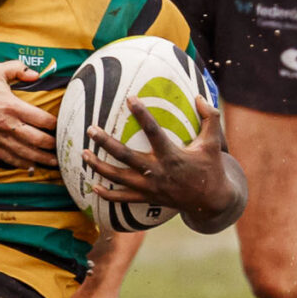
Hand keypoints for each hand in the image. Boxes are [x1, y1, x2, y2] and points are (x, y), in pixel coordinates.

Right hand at [0, 59, 58, 167]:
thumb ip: (18, 69)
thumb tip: (37, 74)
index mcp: (12, 106)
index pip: (42, 119)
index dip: (55, 125)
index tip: (62, 126)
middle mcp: (7, 124)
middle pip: (38, 140)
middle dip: (53, 145)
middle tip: (63, 147)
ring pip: (26, 153)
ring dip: (42, 159)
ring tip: (55, 162)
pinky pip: (10, 159)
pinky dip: (23, 164)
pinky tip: (33, 166)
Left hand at [85, 94, 236, 219]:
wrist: (209, 201)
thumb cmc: (210, 167)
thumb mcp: (214, 143)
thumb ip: (209, 117)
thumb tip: (200, 96)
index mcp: (171, 156)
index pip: (153, 132)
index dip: (142, 114)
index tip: (130, 99)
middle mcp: (156, 172)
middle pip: (125, 156)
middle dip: (106, 143)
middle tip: (91, 129)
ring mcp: (149, 188)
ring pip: (118, 177)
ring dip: (98, 166)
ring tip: (83, 153)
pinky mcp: (147, 199)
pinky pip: (122, 199)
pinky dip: (107, 195)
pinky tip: (92, 187)